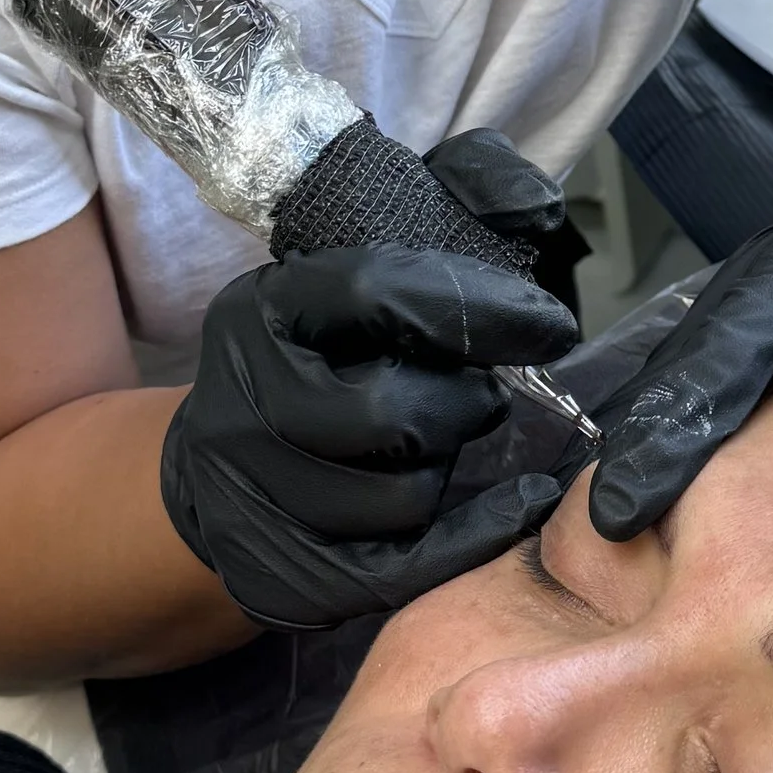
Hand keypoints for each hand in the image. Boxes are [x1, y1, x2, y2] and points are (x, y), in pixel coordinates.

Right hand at [162, 132, 580, 630]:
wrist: (224, 462)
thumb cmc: (328, 351)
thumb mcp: (370, 258)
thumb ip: (457, 200)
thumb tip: (534, 204)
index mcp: (267, 307)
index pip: (378, 293)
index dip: (479, 308)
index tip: (548, 327)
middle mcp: (243, 400)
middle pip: (393, 416)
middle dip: (466, 406)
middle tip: (486, 397)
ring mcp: (250, 493)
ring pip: (401, 498)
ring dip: (454, 472)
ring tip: (451, 446)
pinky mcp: (276, 571)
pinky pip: (397, 570)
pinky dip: (469, 540)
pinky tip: (512, 509)